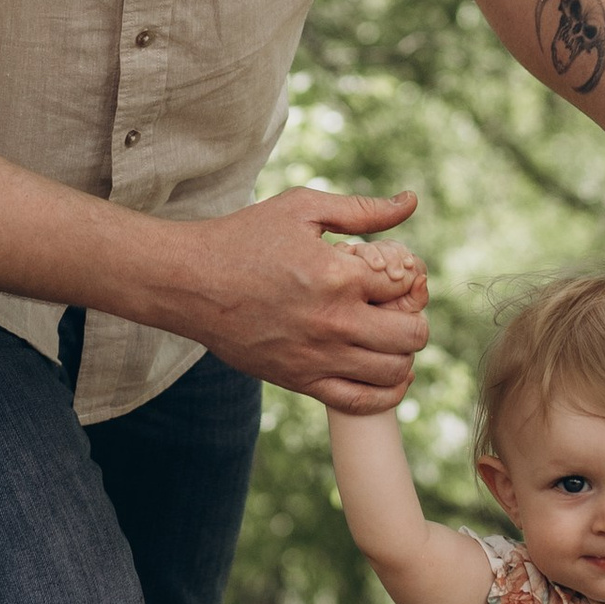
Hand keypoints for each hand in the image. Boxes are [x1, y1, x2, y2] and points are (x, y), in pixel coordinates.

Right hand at [170, 187, 431, 411]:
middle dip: (414, 318)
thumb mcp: (302, 209)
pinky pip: (362, 402)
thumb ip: (362, 209)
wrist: (190, 283)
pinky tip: (387, 375)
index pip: (407, 285)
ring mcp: (318, 357)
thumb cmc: (244, 238)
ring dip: (404, 354)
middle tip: (397, 308)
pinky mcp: (300, 381)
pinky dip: (387, 393)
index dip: (410, 277)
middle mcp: (334, 321)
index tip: (394, 274)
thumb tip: (410, 201)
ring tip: (389, 338)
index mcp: (339, 275)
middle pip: (412, 334)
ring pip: (394, 371)